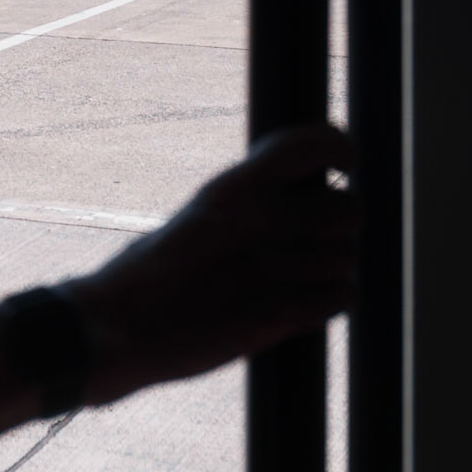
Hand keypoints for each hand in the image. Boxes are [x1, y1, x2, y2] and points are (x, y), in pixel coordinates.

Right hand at [66, 124, 358, 404]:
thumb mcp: (201, 212)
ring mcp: (278, 267)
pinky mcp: (284, 315)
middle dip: (341, 222)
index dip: (341, 150)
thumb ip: (250, 203)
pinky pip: (342, 296)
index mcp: (238, 185)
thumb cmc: (149, 271)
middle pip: (350, 208)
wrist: (121, 326)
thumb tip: (295, 197)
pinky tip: (305, 301)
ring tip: (303, 275)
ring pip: (349, 255)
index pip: (318, 145)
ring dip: (334, 265)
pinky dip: (332, 299)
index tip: (343, 164)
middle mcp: (265, 218)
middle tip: (318, 236)